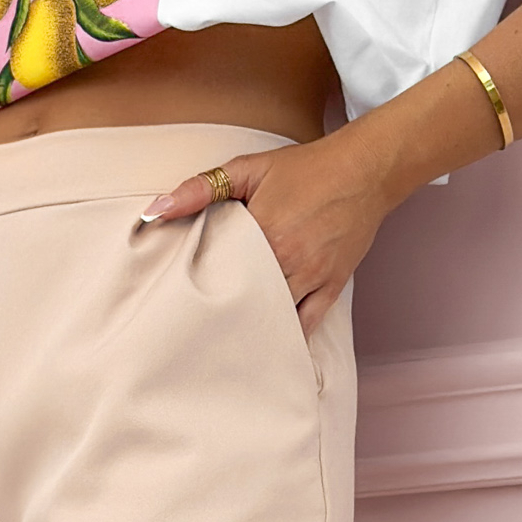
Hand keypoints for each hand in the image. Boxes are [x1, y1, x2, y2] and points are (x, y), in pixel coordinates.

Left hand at [140, 122, 392, 334]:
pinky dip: (288, 339)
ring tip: (225, 346)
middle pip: (245, 301)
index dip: (201, 288)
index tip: (181, 302)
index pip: (221, 273)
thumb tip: (155, 210)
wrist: (366, 170)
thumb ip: (200, 189)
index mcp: (263, 232)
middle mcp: (287, 260)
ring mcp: (311, 277)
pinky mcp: (331, 287)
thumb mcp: (250, 169)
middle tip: (196, 332)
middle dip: (223, 315)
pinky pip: (307, 325)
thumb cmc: (306, 168)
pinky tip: (268, 353)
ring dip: (252, 329)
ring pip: (274, 317)